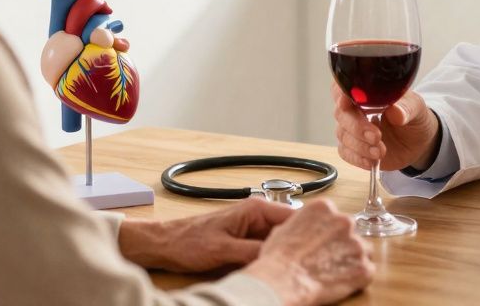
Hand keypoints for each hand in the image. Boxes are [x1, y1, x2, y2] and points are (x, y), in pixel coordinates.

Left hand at [117, 198, 294, 272]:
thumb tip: (279, 258)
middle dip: (297, 246)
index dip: (307, 233)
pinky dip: (272, 260)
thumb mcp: (223, 250)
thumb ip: (253, 252)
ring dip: (284, 254)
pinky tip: (274, 271)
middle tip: (303, 265)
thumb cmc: (187, 241)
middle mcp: (258, 215)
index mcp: (256, 209)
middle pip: (291, 230)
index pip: (295, 217)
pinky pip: (268, 250)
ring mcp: (253, 229)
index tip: (313, 250)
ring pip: (280, 242)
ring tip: (291, 269)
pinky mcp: (247, 242)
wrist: (165, 245)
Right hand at [244, 200, 373, 305]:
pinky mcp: (363, 268)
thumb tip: (307, 228)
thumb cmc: (279, 258)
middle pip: (351, 232)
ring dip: (352, 260)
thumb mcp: (285, 228)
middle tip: (328, 259)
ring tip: (333, 272)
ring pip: (362, 251)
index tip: (326, 243)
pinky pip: (366, 272)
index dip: (331, 233)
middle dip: (343, 246)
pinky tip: (341, 282)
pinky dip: (357, 279)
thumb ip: (305, 223)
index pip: (336, 218)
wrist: (283, 279)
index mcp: (325, 208)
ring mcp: (356, 244)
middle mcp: (344, 222)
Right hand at [331, 83, 439, 171]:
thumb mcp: (417, 108)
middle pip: (341, 114)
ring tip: (381, 151)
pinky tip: (372, 161)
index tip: (346, 102)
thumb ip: (407, 108)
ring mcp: (352, 129)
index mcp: (366, 91)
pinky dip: (357, 158)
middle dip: (357, 127)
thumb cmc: (413, 116)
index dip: (341, 94)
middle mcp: (355, 108)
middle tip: (376, 136)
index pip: (344, 87)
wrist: (417, 140)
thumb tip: (396, 112)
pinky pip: (346, 153)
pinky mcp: (354, 148)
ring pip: (343, 135)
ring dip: (361, 145)